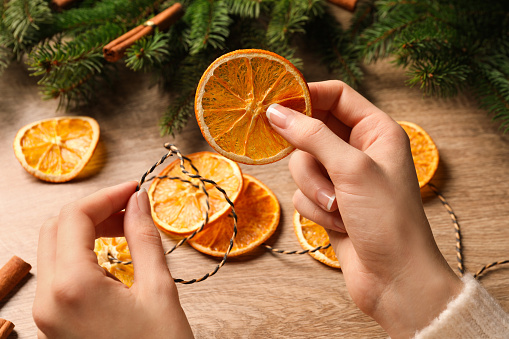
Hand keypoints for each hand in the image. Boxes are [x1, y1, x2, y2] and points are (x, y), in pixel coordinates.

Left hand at [33, 182, 193, 338]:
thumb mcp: (158, 290)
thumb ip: (144, 238)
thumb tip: (138, 202)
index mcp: (72, 288)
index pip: (75, 217)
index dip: (107, 196)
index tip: (134, 190)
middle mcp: (49, 300)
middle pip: (58, 228)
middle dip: (95, 210)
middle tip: (130, 208)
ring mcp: (47, 314)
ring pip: (55, 248)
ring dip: (87, 229)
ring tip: (124, 228)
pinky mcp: (55, 322)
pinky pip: (58, 272)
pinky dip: (82, 252)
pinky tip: (111, 254)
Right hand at [266, 80, 462, 337]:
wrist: (395, 278)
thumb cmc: (388, 219)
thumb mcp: (352, 169)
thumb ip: (312, 136)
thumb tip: (277, 112)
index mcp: (376, 131)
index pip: (336, 96)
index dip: (307, 96)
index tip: (275, 104)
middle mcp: (358, 150)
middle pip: (312, 131)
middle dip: (311, 158)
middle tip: (320, 171)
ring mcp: (342, 177)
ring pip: (302, 165)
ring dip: (315, 189)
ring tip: (339, 208)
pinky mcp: (328, 202)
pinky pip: (302, 192)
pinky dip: (315, 209)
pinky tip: (339, 224)